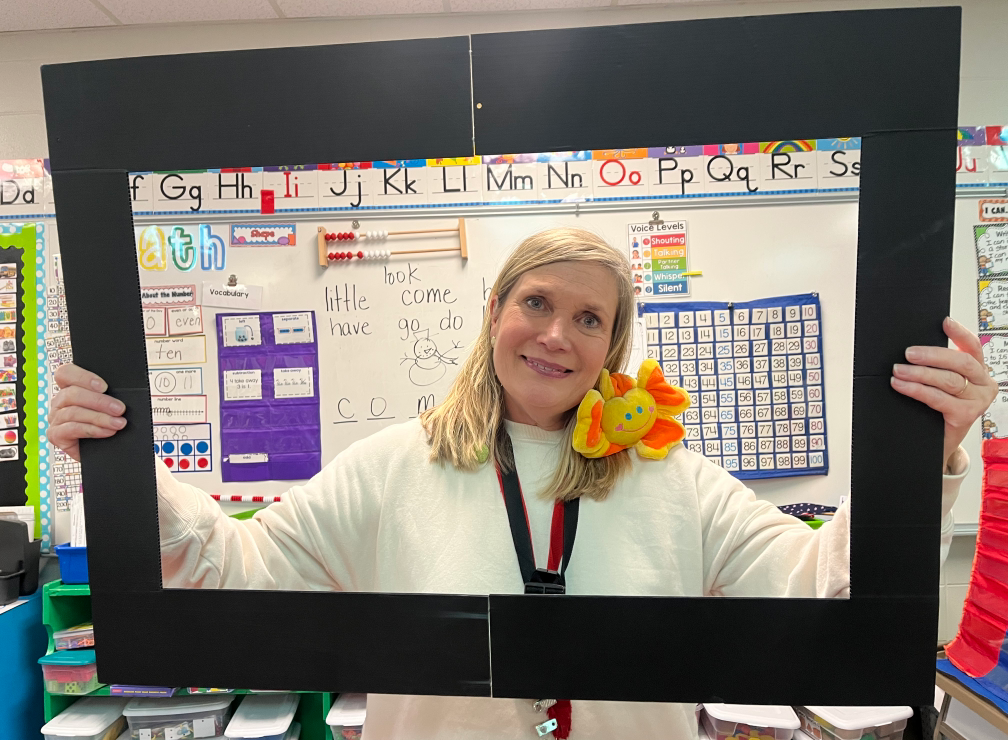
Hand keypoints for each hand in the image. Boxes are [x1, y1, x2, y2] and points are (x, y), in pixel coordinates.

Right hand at [46, 363, 125, 461]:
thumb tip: (122, 392)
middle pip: (72, 394)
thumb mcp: (110, 406)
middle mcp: (60, 402)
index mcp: (70, 388)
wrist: (107, 451)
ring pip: (73, 412)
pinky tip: (107, 432)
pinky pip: (71, 429)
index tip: (104, 386)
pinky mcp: (56, 435)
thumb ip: (110, 395)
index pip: (65, 373)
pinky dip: (92, 430)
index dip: (82, 377)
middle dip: (99, 401)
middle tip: (120, 409)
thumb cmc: (108, 423)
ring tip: (118, 423)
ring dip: (100, 418)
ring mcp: (55, 418)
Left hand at [891, 317, 997, 468]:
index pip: (972, 346)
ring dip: (920, 374)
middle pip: (961, 362)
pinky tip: (902, 386)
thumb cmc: (939, 408)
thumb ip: (937, 368)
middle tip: (908, 353)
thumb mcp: (942, 384)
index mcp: (979, 371)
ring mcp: (978, 401)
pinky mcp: (967, 415)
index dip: (959, 333)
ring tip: (898, 370)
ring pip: (949, 380)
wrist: (940, 441)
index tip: (945, 321)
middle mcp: (984, 384)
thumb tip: (912, 351)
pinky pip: (940, 399)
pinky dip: (918, 391)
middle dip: (932, 355)